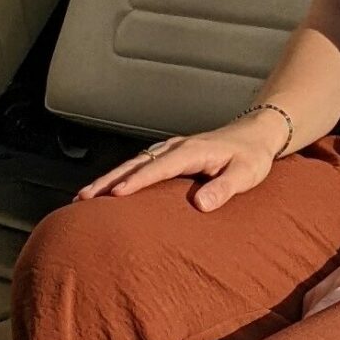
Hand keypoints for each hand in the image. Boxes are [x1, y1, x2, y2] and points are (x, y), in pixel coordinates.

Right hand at [75, 108, 288, 211]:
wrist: (256, 134)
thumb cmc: (251, 157)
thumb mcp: (246, 174)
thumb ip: (225, 189)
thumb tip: (201, 205)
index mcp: (192, 151)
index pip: (159, 167)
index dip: (137, 180)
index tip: (117, 194)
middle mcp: (176, 147)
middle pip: (136, 163)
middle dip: (109, 179)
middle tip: (83, 198)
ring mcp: (170, 149)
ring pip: (133, 163)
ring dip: (108, 178)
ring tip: (84, 196)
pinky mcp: (170, 155)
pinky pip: (140, 164)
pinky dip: (120, 175)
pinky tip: (107, 189)